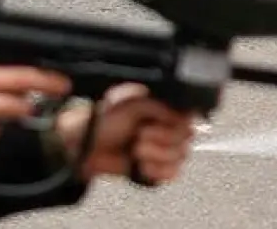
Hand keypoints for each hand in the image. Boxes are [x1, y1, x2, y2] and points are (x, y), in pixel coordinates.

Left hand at [56, 84, 194, 183]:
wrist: (87, 146)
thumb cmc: (105, 120)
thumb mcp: (133, 103)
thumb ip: (162, 106)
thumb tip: (187, 115)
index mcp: (163, 106)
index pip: (189, 116)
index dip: (176, 123)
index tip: (155, 124)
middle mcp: (166, 126)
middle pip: (186, 138)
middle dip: (162, 140)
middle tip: (139, 136)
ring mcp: (163, 148)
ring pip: (181, 157)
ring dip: (156, 156)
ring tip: (136, 151)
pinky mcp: (157, 167)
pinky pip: (173, 174)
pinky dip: (157, 171)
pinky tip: (142, 166)